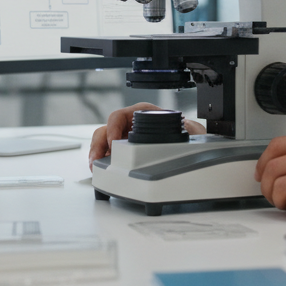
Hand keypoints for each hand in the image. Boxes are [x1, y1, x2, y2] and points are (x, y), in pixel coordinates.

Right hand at [87, 102, 204, 168]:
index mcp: (142, 113)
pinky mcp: (122, 153)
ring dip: (96, 155)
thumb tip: (191, 131)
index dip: (114, 128)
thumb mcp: (188, 130)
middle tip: (97, 159)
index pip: (120, 116)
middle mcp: (130, 125)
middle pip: (106, 130)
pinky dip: (101, 163)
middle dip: (99, 145)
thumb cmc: (184, 133)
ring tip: (95, 167)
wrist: (187, 145)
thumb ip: (191, 130)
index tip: (114, 143)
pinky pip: (106, 155)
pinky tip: (101, 171)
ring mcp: (124, 139)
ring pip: (102, 142)